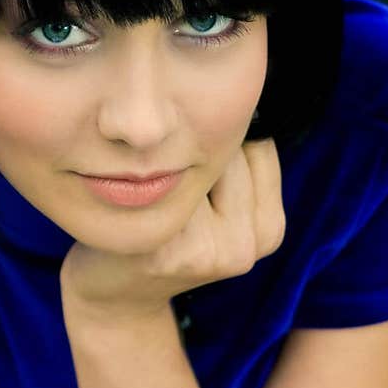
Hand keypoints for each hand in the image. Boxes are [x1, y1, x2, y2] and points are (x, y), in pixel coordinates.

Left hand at [60, 139, 284, 322]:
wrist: (117, 297)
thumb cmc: (164, 234)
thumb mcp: (214, 206)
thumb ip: (235, 163)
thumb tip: (236, 90)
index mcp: (269, 230)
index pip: (258, 144)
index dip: (218, 140)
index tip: (192, 164)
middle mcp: (246, 248)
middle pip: (226, 151)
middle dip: (190, 150)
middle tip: (165, 182)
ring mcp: (208, 254)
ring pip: (192, 166)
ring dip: (163, 166)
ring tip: (148, 193)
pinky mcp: (167, 254)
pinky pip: (158, 186)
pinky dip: (137, 183)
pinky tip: (128, 206)